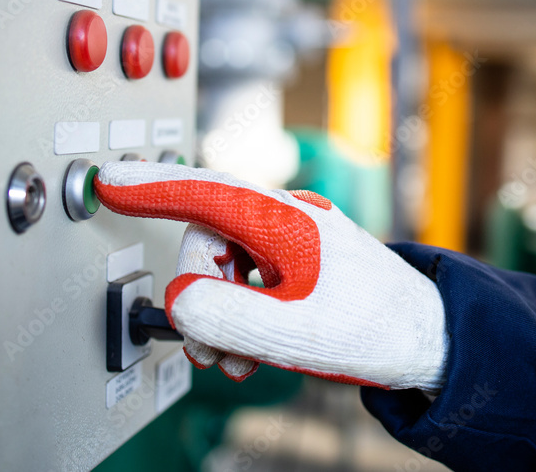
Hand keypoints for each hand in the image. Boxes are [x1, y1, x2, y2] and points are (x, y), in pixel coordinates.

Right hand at [94, 162, 448, 390]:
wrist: (426, 338)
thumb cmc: (375, 327)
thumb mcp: (293, 334)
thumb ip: (225, 316)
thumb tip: (179, 298)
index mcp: (284, 222)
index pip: (204, 192)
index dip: (151, 186)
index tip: (108, 180)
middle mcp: (284, 219)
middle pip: (205, 237)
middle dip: (197, 293)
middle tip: (211, 344)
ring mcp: (290, 238)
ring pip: (221, 262)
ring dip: (218, 311)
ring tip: (239, 355)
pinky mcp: (295, 259)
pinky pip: (244, 276)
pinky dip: (237, 312)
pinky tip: (252, 347)